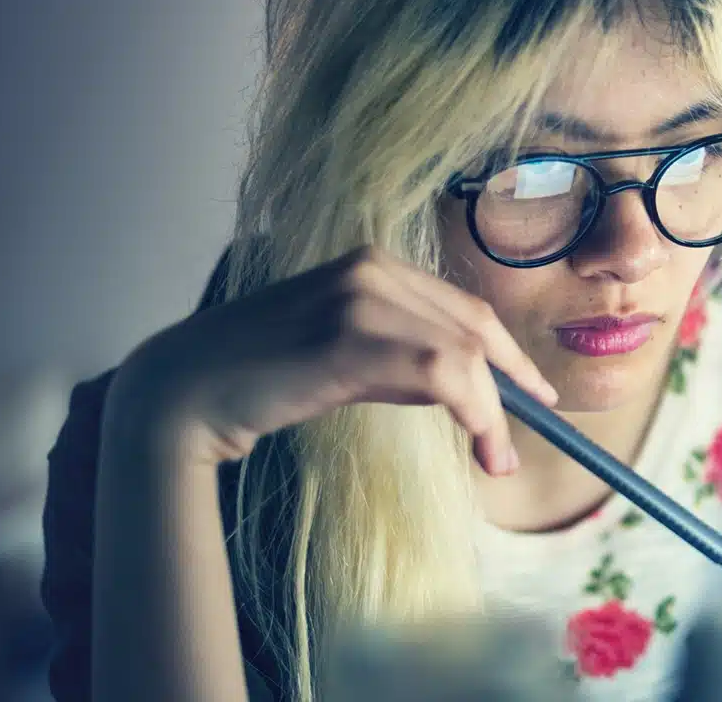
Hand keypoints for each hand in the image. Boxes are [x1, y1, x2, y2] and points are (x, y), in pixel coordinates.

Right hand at [103, 246, 556, 472]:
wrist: (185, 389)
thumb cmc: (263, 377)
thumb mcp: (346, 353)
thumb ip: (401, 354)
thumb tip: (465, 387)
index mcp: (372, 263)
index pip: (463, 308)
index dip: (508, 352)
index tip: (536, 389)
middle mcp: (371, 268)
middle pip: (473, 326)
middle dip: (513, 380)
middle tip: (534, 427)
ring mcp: (358, 296)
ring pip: (463, 352)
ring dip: (493, 411)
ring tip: (497, 458)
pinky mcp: (346, 335)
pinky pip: (440, 373)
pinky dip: (475, 414)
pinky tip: (481, 446)